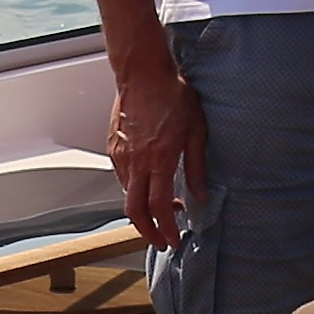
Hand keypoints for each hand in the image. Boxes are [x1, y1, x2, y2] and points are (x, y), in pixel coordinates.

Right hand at [108, 51, 201, 247]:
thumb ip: (197, 165)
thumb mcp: (196, 130)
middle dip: (147, 231)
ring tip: (163, 208)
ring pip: (127, 194)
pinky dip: (134, 189)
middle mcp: (136, 160)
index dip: (166, 228)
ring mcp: (122, 154)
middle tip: (161, 240)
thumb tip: (199, 194)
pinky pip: (122, 177)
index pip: (158, 205)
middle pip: (135, 210)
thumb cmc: (172, 95)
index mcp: (159, 158)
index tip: (173, 240)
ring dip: (143, 209)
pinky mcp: (114, 147)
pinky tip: (149, 183)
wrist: (143, 73)